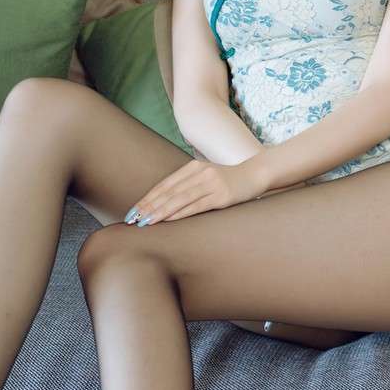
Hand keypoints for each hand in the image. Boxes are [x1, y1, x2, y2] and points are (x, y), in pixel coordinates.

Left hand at [125, 158, 266, 224]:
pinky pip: (197, 206)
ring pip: (180, 199)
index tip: (134, 210)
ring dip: (161, 211)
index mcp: (192, 167)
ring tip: (147, 222)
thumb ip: (189, 185)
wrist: (256, 174)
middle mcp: (199, 173)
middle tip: (134, 219)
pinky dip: (181, 213)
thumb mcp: (207, 177)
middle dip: (149, 206)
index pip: (165, 185)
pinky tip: (169, 220)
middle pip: (169, 192)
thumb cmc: (229, 180)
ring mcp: (211, 183)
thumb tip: (166, 203)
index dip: (148, 198)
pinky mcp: (221, 195)